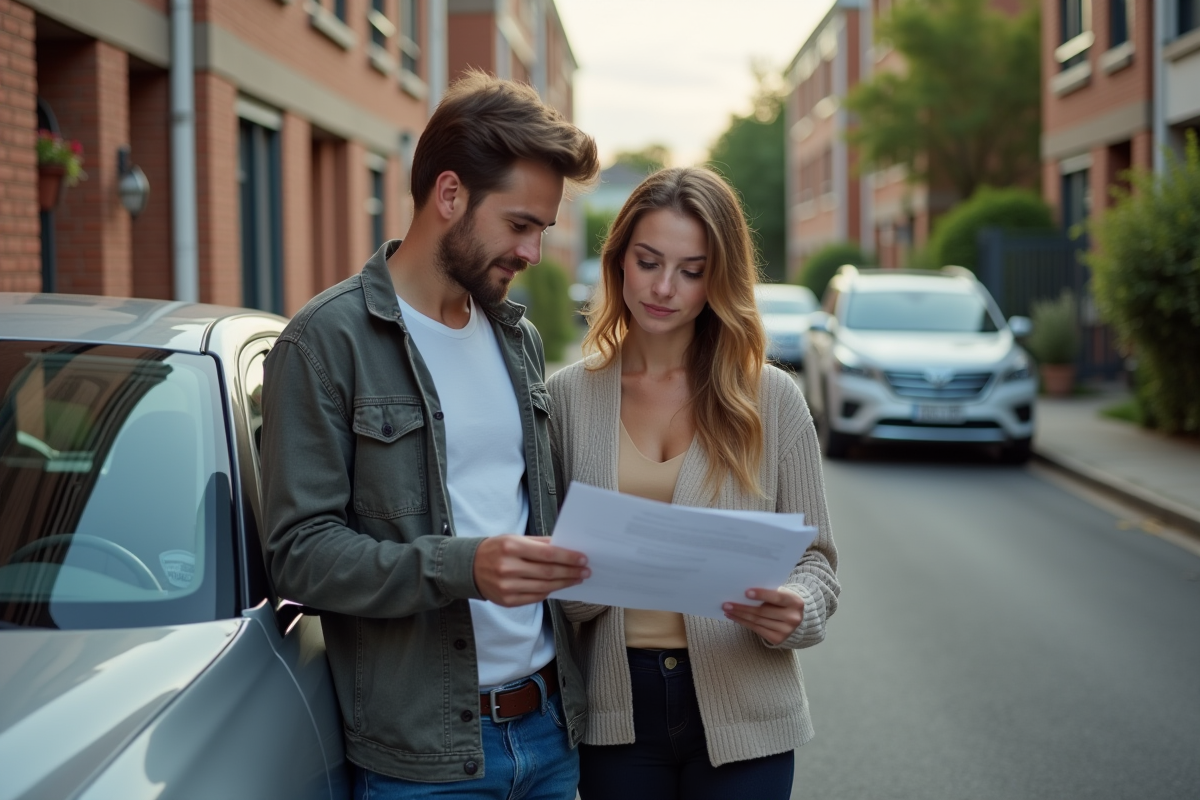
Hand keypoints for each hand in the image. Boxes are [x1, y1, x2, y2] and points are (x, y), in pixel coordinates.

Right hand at [473, 535, 589, 606]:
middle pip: (548, 572)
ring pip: (544, 587)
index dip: (568, 557)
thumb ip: (539, 543)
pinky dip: (549, 592)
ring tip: (576, 579)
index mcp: (511, 547)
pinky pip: (534, 598)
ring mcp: (507, 586)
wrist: (468, 567)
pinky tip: (558, 586)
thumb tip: (565, 547)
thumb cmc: (495, 549)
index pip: (547, 554)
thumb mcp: (514, 538)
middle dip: (570, 572)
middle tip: (585, 571)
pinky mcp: (507, 600)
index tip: (583, 559)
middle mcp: (508, 567)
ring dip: (564, 583)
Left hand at [722, 588, 804, 644]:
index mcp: (795, 602)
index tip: (746, 592)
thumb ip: (769, 592)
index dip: (761, 595)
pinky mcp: (778, 639)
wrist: (796, 618)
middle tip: (727, 604)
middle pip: (762, 612)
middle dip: (742, 607)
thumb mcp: (782, 593)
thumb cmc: (783, 601)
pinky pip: (756, 629)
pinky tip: (734, 617)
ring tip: (727, 610)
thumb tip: (743, 593)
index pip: (776, 597)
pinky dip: (743, 622)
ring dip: (739, 616)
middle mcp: (793, 618)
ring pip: (757, 621)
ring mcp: (786, 631)